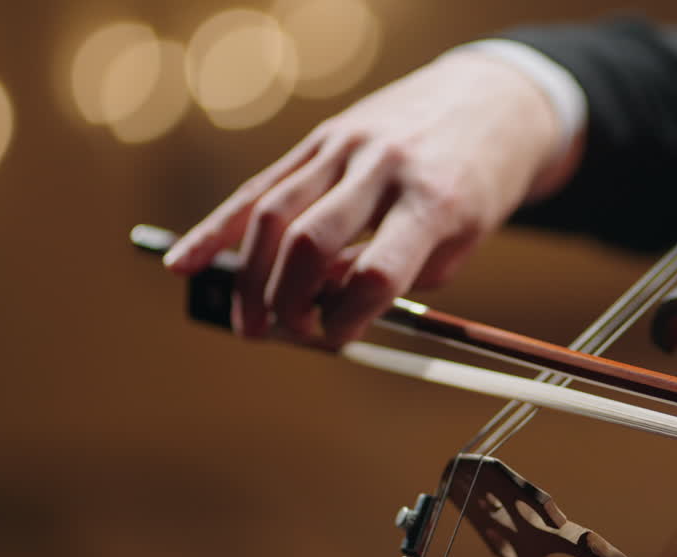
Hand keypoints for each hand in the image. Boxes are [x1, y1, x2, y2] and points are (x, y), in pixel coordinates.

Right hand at [162, 50, 580, 345]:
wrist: (492, 101)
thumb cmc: (477, 184)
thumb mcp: (461, 240)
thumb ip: (397, 275)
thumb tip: (321, 302)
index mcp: (433, 200)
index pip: (377, 272)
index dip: (349, 316)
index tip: (339, 336)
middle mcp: (383, 167)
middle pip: (310, 240)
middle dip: (287, 300)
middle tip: (285, 334)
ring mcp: (347, 146)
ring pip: (274, 212)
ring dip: (250, 277)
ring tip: (249, 325)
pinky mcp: (323, 137)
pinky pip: (262, 186)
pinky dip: (220, 228)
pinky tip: (185, 261)